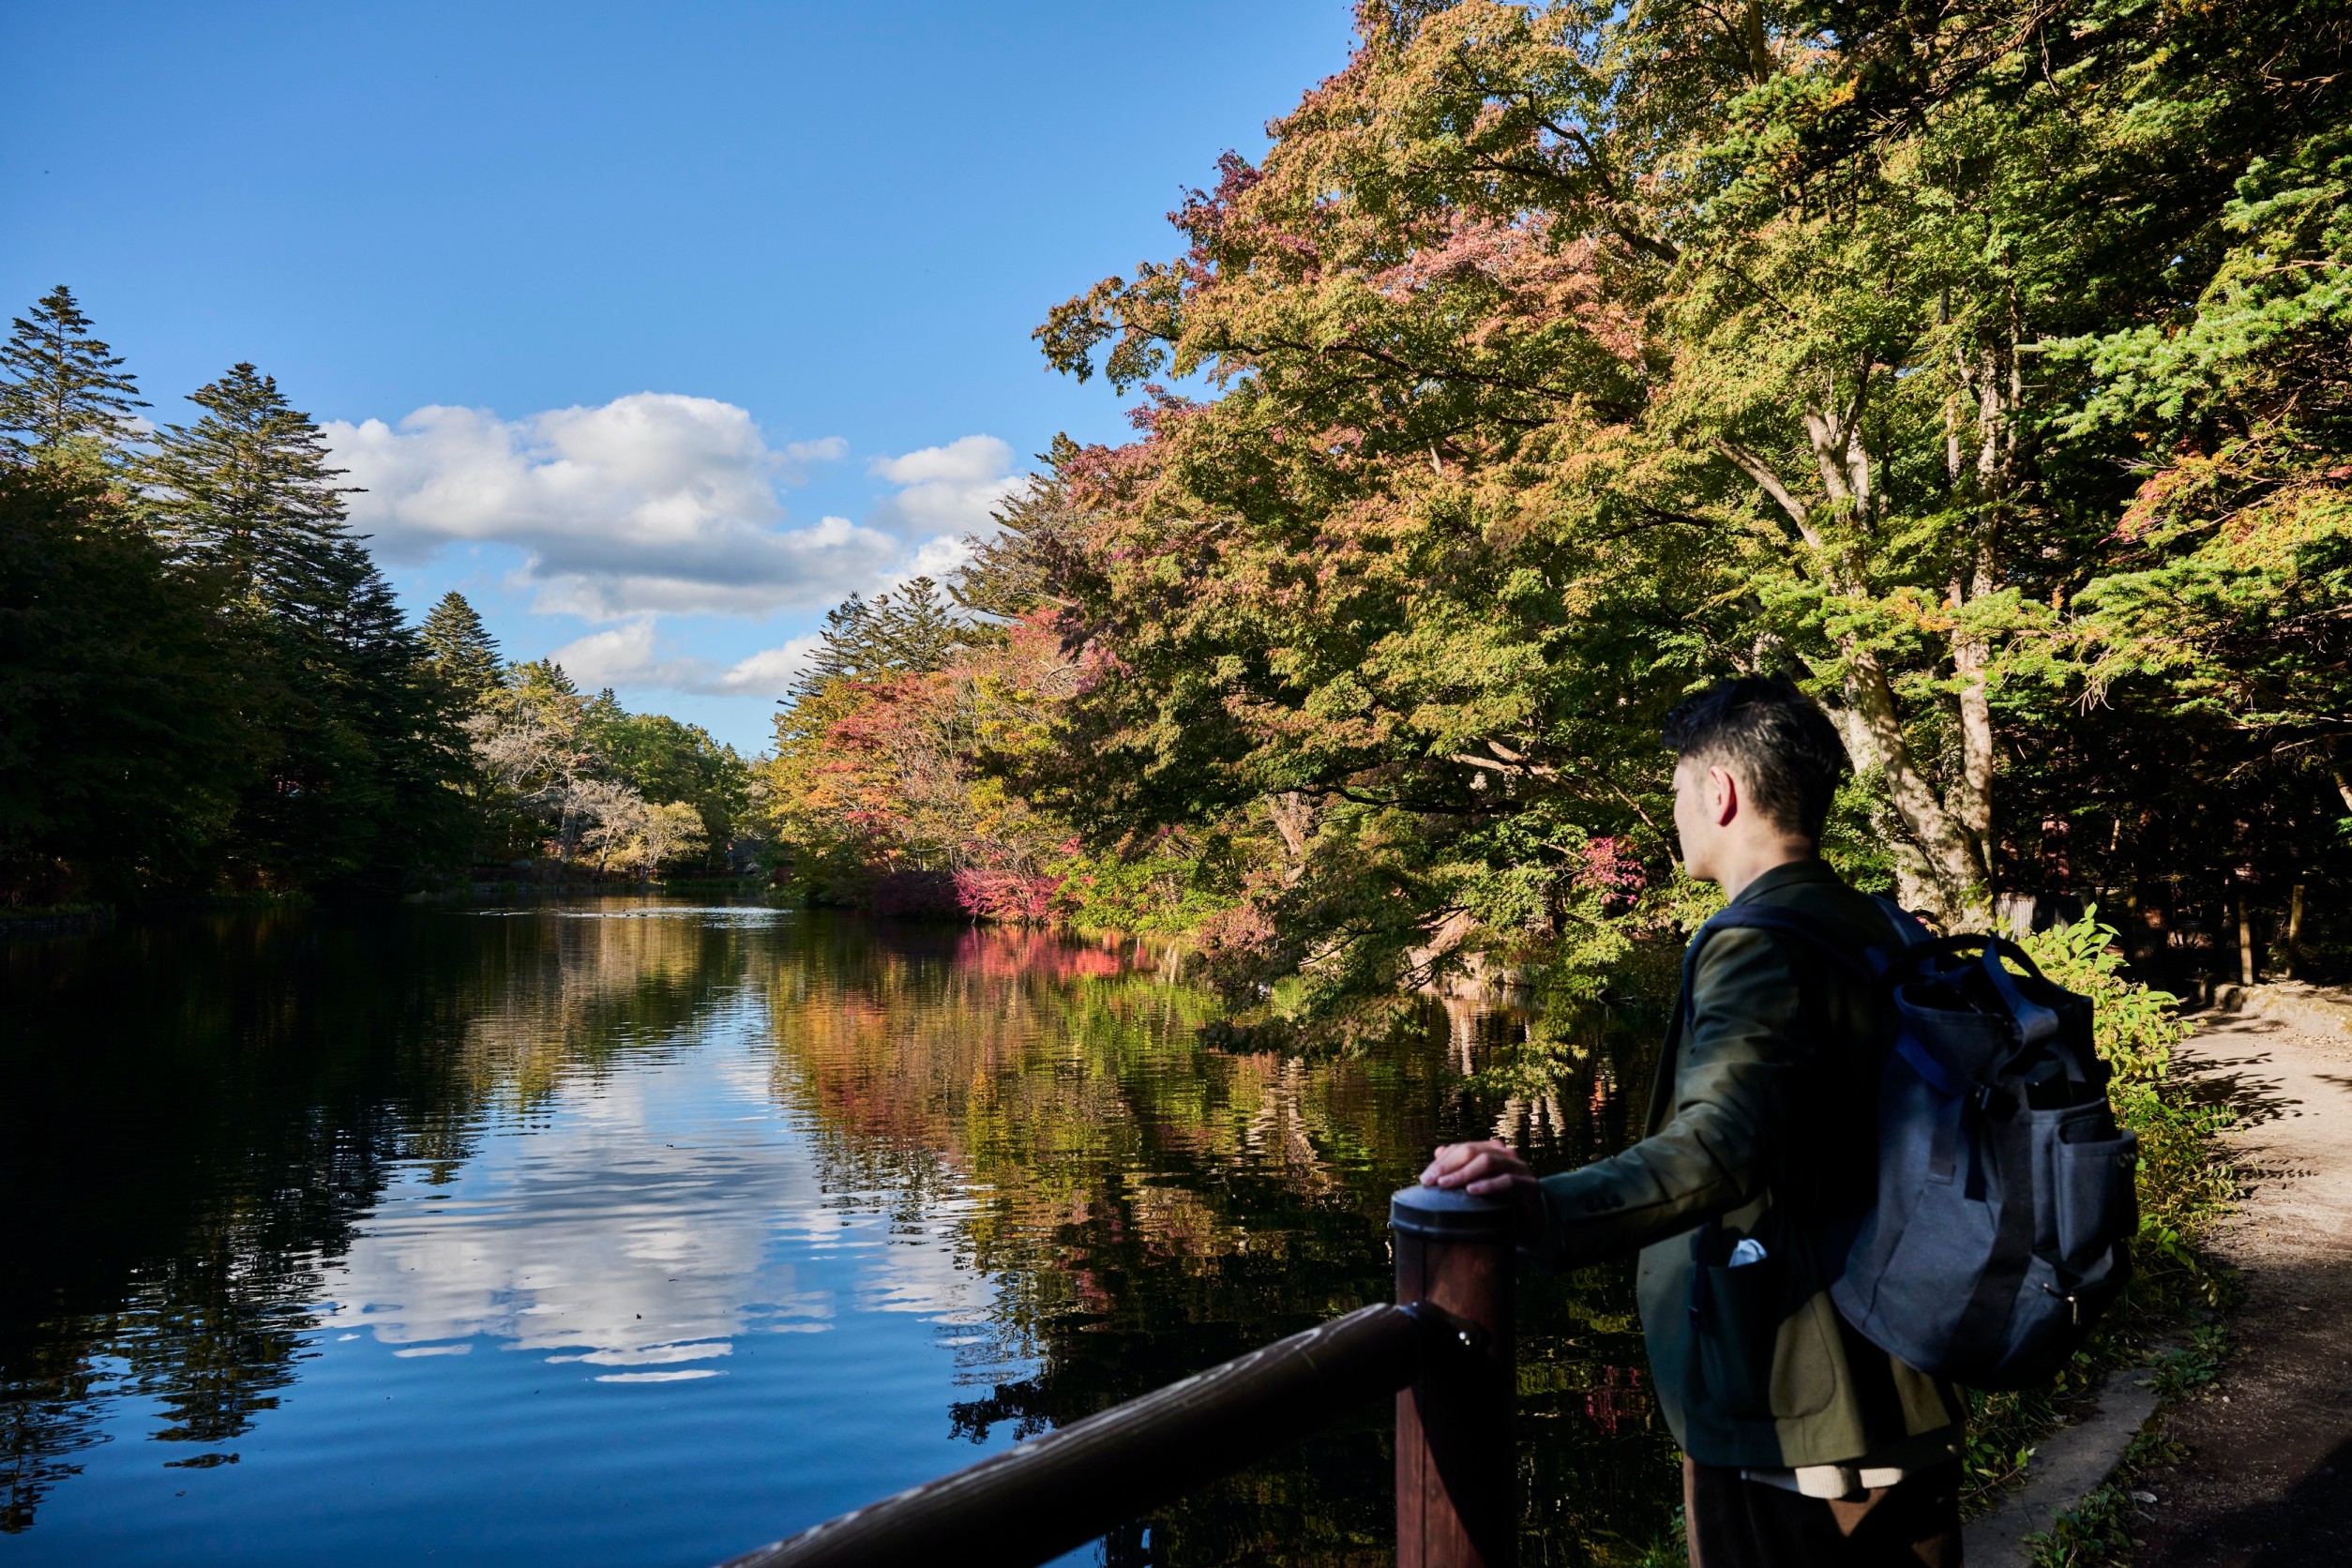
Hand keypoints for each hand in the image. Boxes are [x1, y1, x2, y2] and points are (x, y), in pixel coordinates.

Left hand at [1419, 1140, 1544, 1239]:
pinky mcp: (1530, 1187)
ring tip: (1446, 1185)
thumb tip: (1438, 1151)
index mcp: (1492, 1152)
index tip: (1424, 1179)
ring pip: (1488, 1161)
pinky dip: (1488, 1185)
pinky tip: (1472, 1191)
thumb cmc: (1502, 1205)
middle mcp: (1507, 1156)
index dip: (1442, 1161)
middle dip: (1448, 1165)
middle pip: (1473, 1151)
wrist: (1533, 1226)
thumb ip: (1461, 1169)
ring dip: (1463, 1173)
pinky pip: (1508, 1181)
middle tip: (1431, 1182)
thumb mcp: (1479, 1188)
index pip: (1462, 1148)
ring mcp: (1520, 1169)